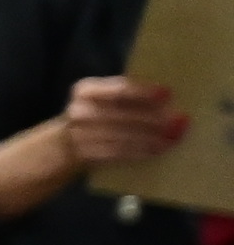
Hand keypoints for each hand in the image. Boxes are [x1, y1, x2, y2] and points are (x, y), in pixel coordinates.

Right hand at [60, 76, 183, 165]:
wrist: (64, 144)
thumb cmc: (96, 116)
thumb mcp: (104, 100)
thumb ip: (128, 97)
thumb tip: (168, 99)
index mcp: (85, 90)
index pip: (119, 89)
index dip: (144, 92)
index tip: (168, 94)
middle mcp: (79, 111)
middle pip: (123, 114)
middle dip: (154, 119)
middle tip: (181, 121)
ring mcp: (79, 135)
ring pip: (122, 136)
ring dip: (151, 138)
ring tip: (174, 138)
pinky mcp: (84, 155)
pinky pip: (117, 153)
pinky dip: (140, 151)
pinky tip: (157, 150)